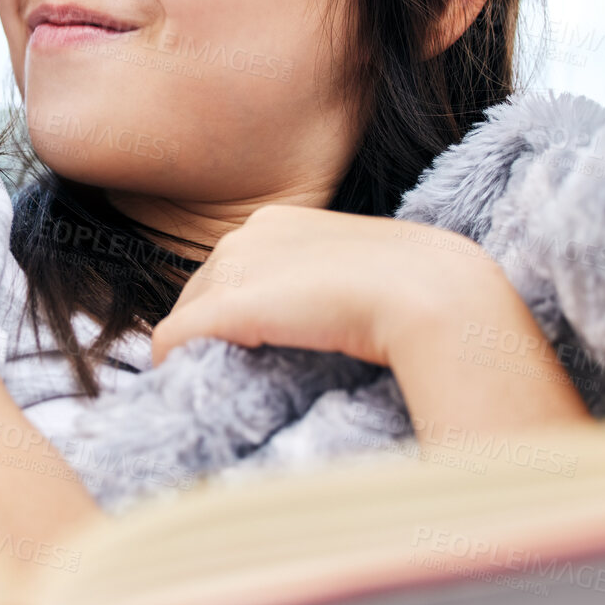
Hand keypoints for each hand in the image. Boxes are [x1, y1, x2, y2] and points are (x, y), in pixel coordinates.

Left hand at [150, 204, 591, 431]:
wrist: (432, 292)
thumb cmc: (414, 285)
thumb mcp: (358, 271)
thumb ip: (321, 283)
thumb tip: (317, 312)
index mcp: (276, 221)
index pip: (230, 267)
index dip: (228, 306)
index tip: (242, 343)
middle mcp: (246, 234)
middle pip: (199, 289)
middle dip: (204, 327)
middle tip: (218, 368)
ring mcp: (236, 267)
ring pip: (185, 314)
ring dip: (192, 347)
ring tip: (205, 382)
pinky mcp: (230, 306)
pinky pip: (175, 336)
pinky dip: (171, 361)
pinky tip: (179, 383)